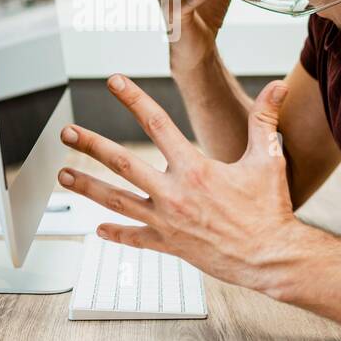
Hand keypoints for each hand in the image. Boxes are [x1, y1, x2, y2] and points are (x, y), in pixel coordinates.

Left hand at [56, 74, 306, 292]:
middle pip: (123, 163)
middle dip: (91, 145)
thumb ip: (264, 120)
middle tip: (66, 133)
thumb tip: (277, 86)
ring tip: (63, 174)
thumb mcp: (268, 159)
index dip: (133, 100)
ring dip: (88, 186)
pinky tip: (98, 228)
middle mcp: (173, 194)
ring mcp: (167, 221)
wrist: (270, 258)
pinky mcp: (169, 245)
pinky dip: (116, 233)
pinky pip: (136, 238)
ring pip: (117, 200)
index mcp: (194, 168)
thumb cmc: (270, 209)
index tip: (114, 82)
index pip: (157, 124)